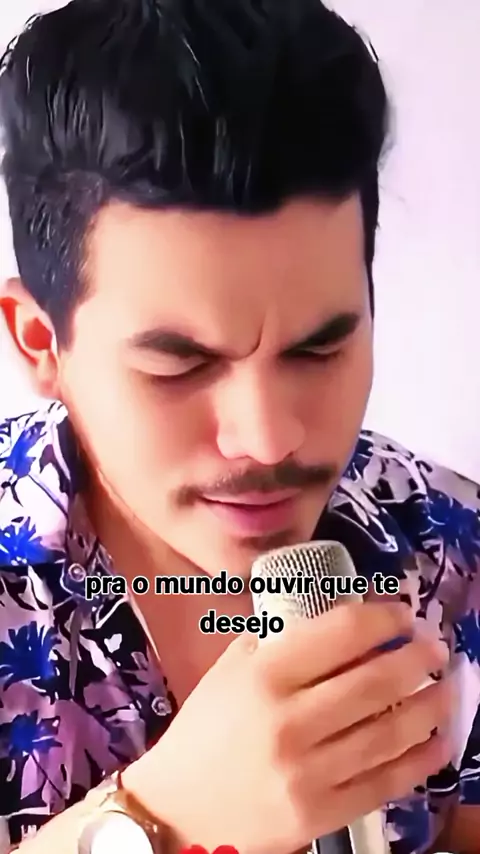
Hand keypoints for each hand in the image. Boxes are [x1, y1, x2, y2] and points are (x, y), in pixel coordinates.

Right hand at [124, 602, 451, 853]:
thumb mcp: (231, 668)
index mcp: (264, 676)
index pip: (341, 633)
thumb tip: (341, 615)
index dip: (383, 617)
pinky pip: (386, 782)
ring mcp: (308, 773)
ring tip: (446, 687)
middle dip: (417, 657)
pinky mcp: (321, 814)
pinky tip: (439, 738)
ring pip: (390, 732)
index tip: (403, 612)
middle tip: (435, 645)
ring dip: (431, 704)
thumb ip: (279, 638)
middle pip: (375, 681)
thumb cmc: (205, 727)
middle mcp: (289, 721)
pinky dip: (422, 758)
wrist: (177, 808)